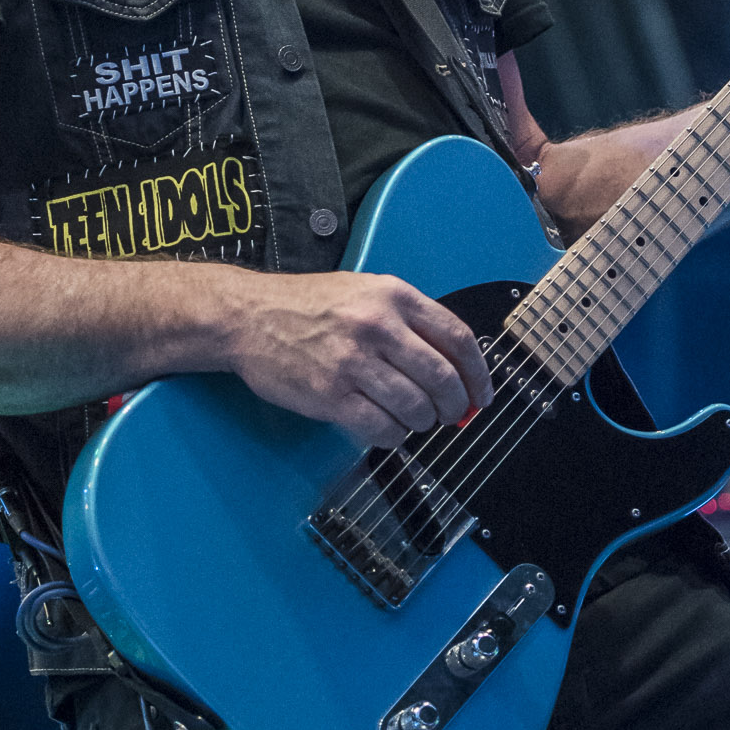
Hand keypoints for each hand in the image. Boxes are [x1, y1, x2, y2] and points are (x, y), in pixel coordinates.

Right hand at [223, 271, 492, 449]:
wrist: (248, 316)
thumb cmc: (307, 305)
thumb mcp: (366, 292)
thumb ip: (409, 322)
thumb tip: (453, 366)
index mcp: (394, 296)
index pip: (458, 339)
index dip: (478, 374)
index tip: (481, 394)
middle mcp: (378, 326)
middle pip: (442, 379)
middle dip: (454, 406)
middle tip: (450, 415)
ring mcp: (353, 362)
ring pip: (416, 408)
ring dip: (422, 423)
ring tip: (412, 420)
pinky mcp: (330, 394)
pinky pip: (381, 429)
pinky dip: (393, 436)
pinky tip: (386, 428)